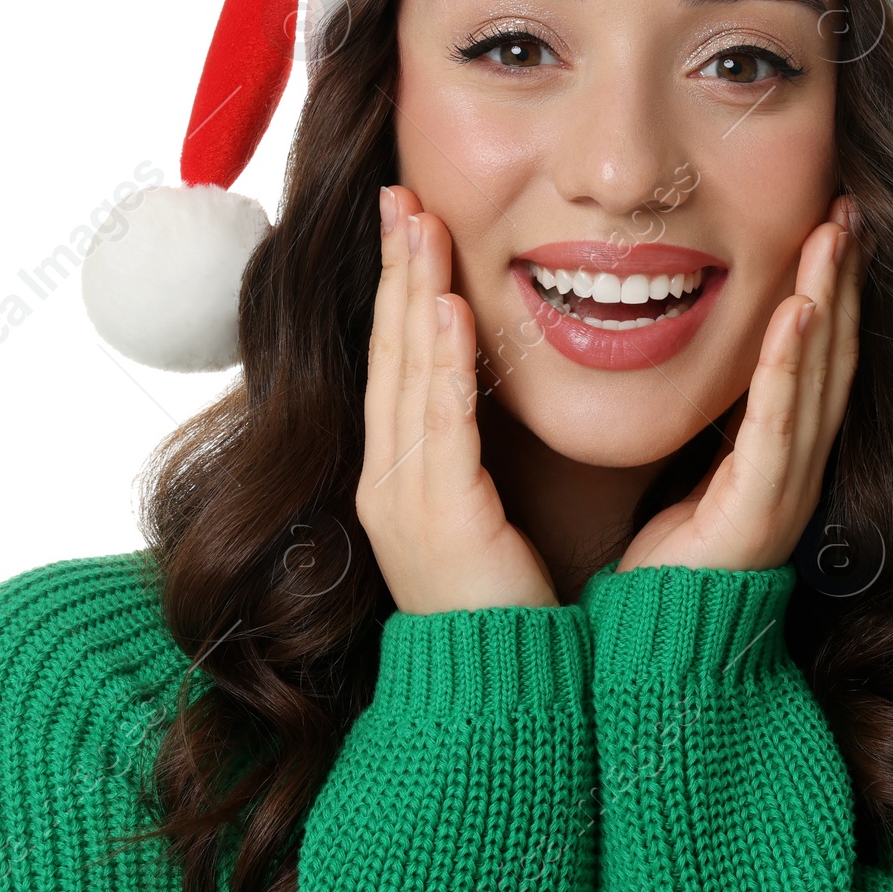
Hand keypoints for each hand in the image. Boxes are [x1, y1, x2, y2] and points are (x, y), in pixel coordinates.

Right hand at [355, 184, 559, 614]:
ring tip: (419, 225)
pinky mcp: (439, 516)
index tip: (409, 225)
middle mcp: (388, 479)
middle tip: (400, 197)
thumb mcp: (482, 512)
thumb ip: (476, 452)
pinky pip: (436, 422)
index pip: (395, 363)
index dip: (398, 289)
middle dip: (394, 270)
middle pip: (388, 353)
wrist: (497, 694)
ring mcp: (404, 497)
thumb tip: (492, 390)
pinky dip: (436, 359)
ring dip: (411, 292)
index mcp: (398, 476)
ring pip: (404, 373)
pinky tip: (443, 306)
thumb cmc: (504, 604)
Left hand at [617, 196, 869, 574]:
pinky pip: (777, 423)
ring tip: (833, 236)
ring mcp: (785, 490)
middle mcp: (795, 468)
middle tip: (849, 209)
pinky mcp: (758, 511)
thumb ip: (709, 423)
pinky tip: (798, 311)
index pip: (813, 359)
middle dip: (840, 279)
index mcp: (778, 456)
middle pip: (831, 356)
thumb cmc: (661, 566)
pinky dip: (788, 365)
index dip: (827, 291)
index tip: (828, 225)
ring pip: (816, 377)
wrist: (652, 653)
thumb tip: (700, 362)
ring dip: (827, 300)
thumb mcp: (689, 472)